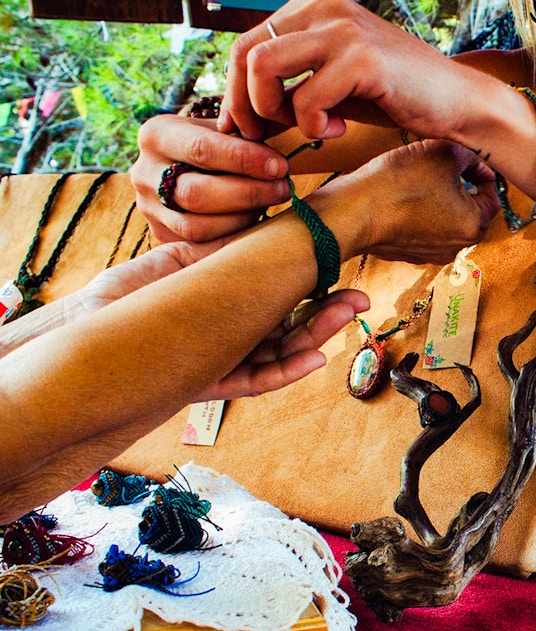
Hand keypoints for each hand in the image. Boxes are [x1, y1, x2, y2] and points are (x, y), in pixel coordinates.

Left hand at [72, 242, 369, 400]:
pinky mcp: (209, 384)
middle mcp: (228, 332)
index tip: (342, 272)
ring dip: (316, 338)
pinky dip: (285, 371)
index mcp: (223, 302)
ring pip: (280, 352)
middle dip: (327, 314)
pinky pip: (255, 379)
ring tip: (346, 317)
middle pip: (289, 326)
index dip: (313, 286)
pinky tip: (314, 359)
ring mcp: (222, 359)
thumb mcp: (171, 267)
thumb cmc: (114, 304)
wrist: (72, 344)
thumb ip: (215, 259)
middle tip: (360, 301)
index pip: (278, 294)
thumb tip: (261, 239)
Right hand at [131, 115, 289, 242]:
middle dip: (247, 193)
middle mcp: (144, 172)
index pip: (202, 150)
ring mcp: (148, 206)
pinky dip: (234, 234)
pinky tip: (258, 221)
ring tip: (272, 203)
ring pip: (197, 226)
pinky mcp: (161, 232)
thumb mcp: (224, 127)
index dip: (244, 160)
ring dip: (243, 217)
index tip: (280, 166)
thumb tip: (273, 161)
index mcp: (156, 135)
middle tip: (284, 188)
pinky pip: (201, 244)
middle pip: (196, 193)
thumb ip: (243, 134)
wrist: (188, 163)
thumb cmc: (218, 142)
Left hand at [219, 0, 479, 142]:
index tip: (246, 128)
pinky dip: (314, 125)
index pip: (244, 42)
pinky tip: (339, 129)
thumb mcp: (332, 86)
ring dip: (272, 109)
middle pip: (244, 52)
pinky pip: (306, 98)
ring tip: (308, 127)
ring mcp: (344, 30)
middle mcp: (325, 6)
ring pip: (262, 66)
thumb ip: (290, 89)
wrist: (458, 102)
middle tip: (264, 135)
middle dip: (244, 104)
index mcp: (314, 6)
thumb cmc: (396, 95)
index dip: (234, 90)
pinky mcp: (363, 59)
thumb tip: (237, 116)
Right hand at [310, 139, 499, 263]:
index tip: (466, 157)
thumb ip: (470, 154)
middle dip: (458, 182)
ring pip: (445, 215)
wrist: (353, 211)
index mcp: (474, 226)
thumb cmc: (399, 184)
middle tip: (440, 162)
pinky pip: (422, 225)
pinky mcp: (407, 251)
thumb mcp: (444, 152)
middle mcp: (457, 246)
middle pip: (469, 206)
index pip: (493, 193)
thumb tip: (475, 158)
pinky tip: (402, 193)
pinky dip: (417, 209)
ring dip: (437, 194)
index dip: (480, 169)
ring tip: (419, 175)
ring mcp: (431, 252)